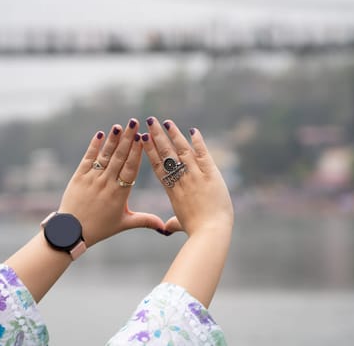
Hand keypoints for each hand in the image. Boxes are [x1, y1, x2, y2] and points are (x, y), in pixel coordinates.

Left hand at [58, 118, 163, 246]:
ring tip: (120, 125)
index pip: (131, 168)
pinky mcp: (79, 177)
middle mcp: (107, 183)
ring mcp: (92, 178)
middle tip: (134, 122)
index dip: (136, 152)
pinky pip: (88, 158)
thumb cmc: (100, 228)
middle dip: (127, 138)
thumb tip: (164, 228)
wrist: (71, 231)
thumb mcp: (124, 223)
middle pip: (119, 157)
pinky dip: (94, 146)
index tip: (142, 137)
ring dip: (113, 139)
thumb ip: (145, 221)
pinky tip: (101, 134)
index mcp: (120, 193)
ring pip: (105, 155)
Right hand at [141, 117, 233, 236]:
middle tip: (149, 122)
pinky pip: (203, 154)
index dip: (150, 151)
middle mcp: (181, 180)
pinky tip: (193, 130)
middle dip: (157, 137)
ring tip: (165, 122)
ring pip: (182, 151)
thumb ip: (172, 223)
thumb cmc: (196, 230)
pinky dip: (198, 142)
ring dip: (173, 135)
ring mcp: (195, 176)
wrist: (210, 232)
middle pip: (166, 154)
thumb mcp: (181, 224)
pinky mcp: (210, 175)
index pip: (158, 166)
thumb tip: (165, 230)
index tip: (143, 139)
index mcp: (172, 190)